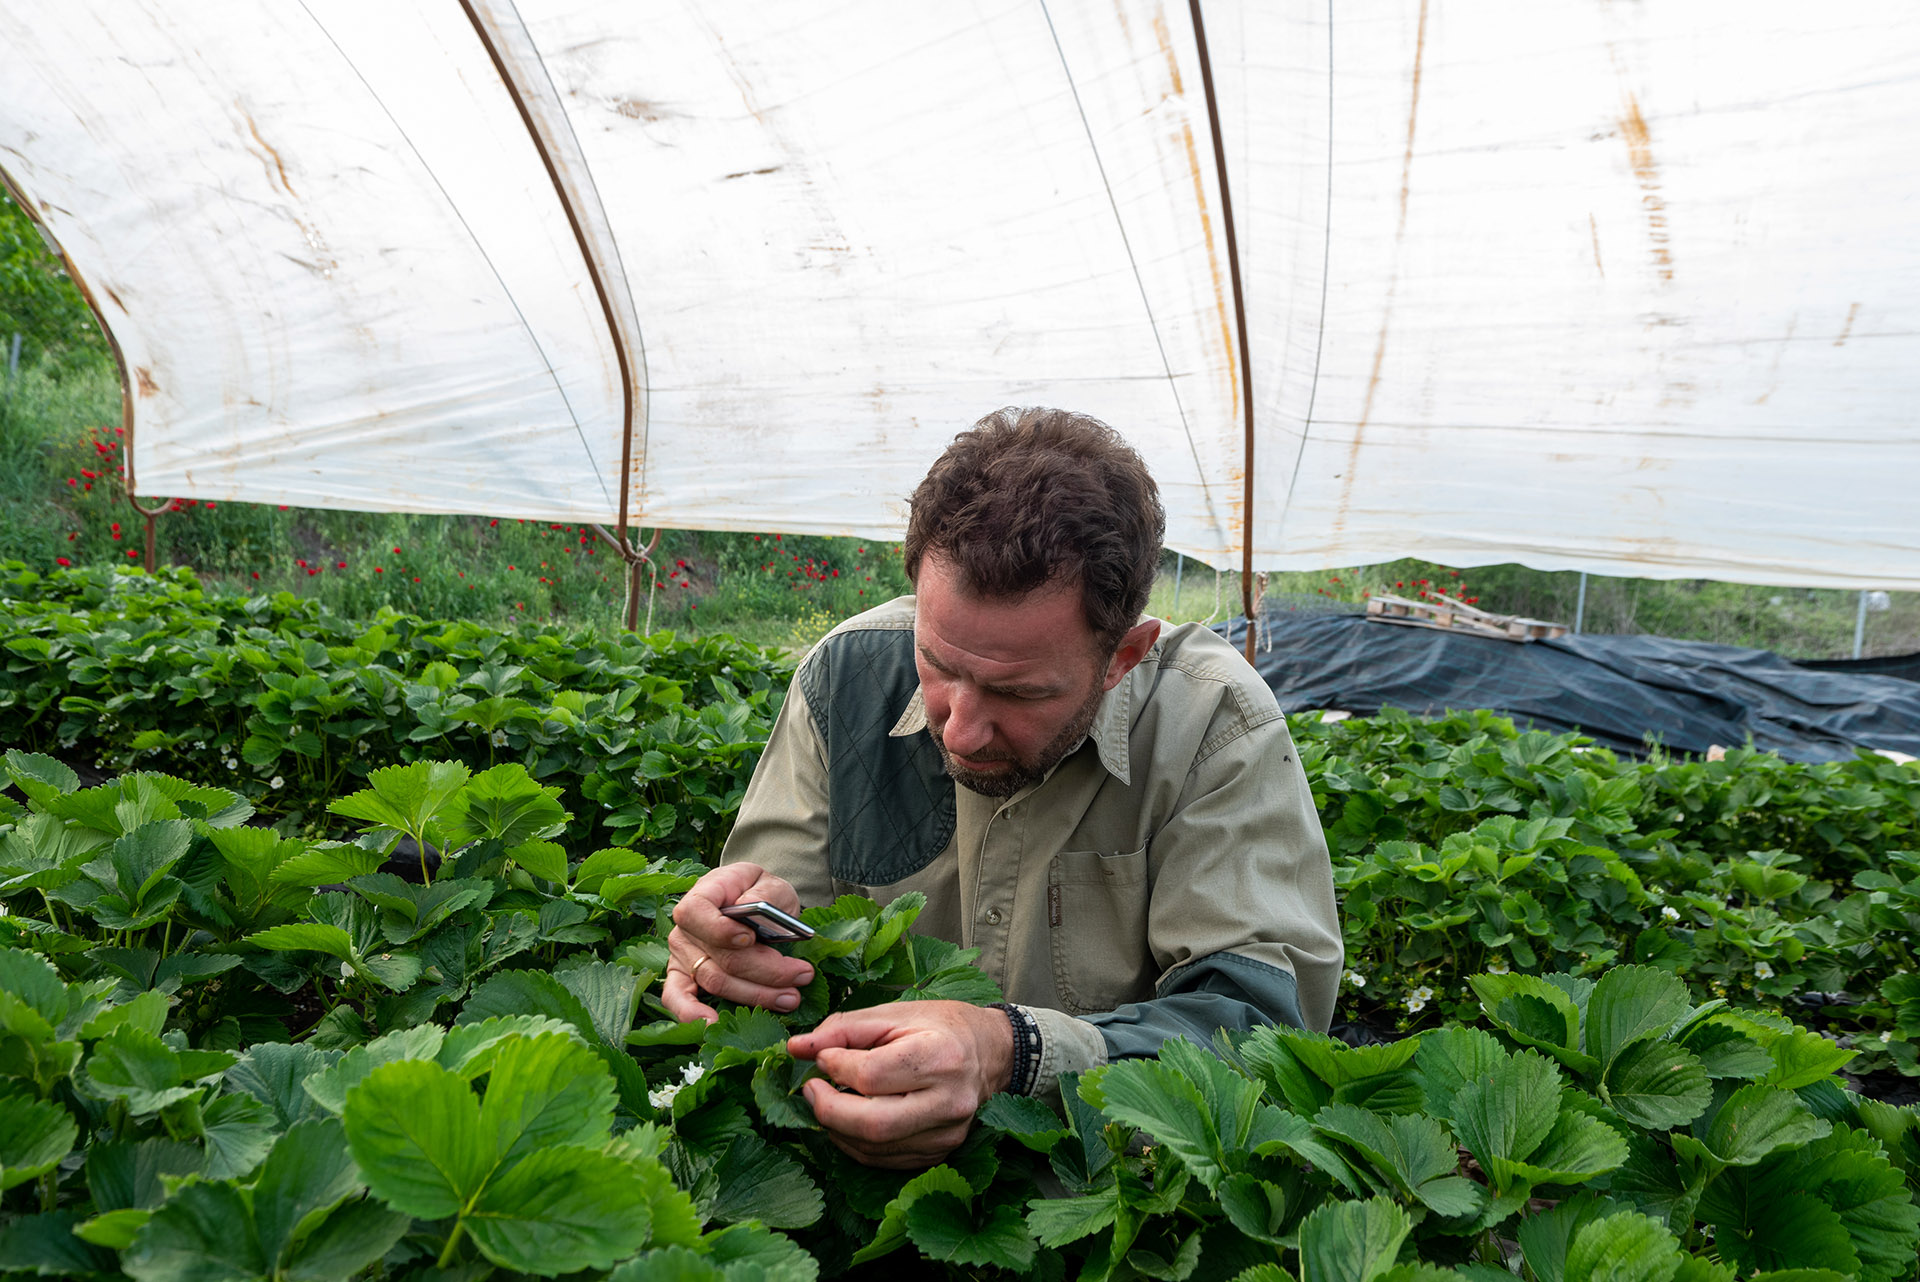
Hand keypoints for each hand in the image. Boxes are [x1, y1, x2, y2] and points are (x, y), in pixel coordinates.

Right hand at [664, 863, 813, 1023]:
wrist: (757, 905)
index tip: (751, 938)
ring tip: (792, 997)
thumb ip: (764, 895)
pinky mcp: (684, 978)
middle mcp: (686, 928)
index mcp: (703, 894)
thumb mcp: (772, 884)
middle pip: (720, 958)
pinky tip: (713, 1025)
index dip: (721, 930)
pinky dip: (691, 1014)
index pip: (697, 912)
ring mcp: (683, 956)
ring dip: (756, 994)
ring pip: (716, 982)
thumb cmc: (763, 894)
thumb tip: (752, 913)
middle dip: (765, 972)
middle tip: (803, 975)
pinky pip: (677, 999)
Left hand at [789, 1000, 1013, 1168]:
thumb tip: (796, 1048)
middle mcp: (949, 1101)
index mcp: (941, 1056)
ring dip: (838, 1128)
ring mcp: (947, 1134)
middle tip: (810, 1089)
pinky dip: (857, 1143)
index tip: (821, 1055)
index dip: (835, 1066)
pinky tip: (849, 1120)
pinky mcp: (940, 1153)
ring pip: (875, 1147)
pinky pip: (885, 1159)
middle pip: (872, 1123)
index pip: (872, 1075)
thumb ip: (843, 1029)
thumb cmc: (941, 1026)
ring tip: (828, 1101)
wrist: (992, 1054)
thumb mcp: (893, 1014)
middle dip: (828, 1110)